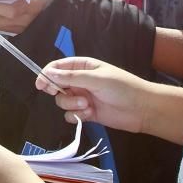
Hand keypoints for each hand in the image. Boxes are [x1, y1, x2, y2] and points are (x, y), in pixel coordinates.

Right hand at [35, 56, 153, 133]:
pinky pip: (71, 115)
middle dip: (59, 91)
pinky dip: (77, 116)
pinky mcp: (87, 113)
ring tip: (87, 105)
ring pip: (63, 101)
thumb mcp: (96, 79)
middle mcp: (81, 81)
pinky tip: (89, 115)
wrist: (142, 109)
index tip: (40, 84)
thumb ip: (71, 77)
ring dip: (72, 105)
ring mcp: (83, 97)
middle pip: (57, 85)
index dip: (47, 74)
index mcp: (84, 66)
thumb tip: (48, 72)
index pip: (59, 67)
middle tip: (62, 94)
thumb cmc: (122, 87)